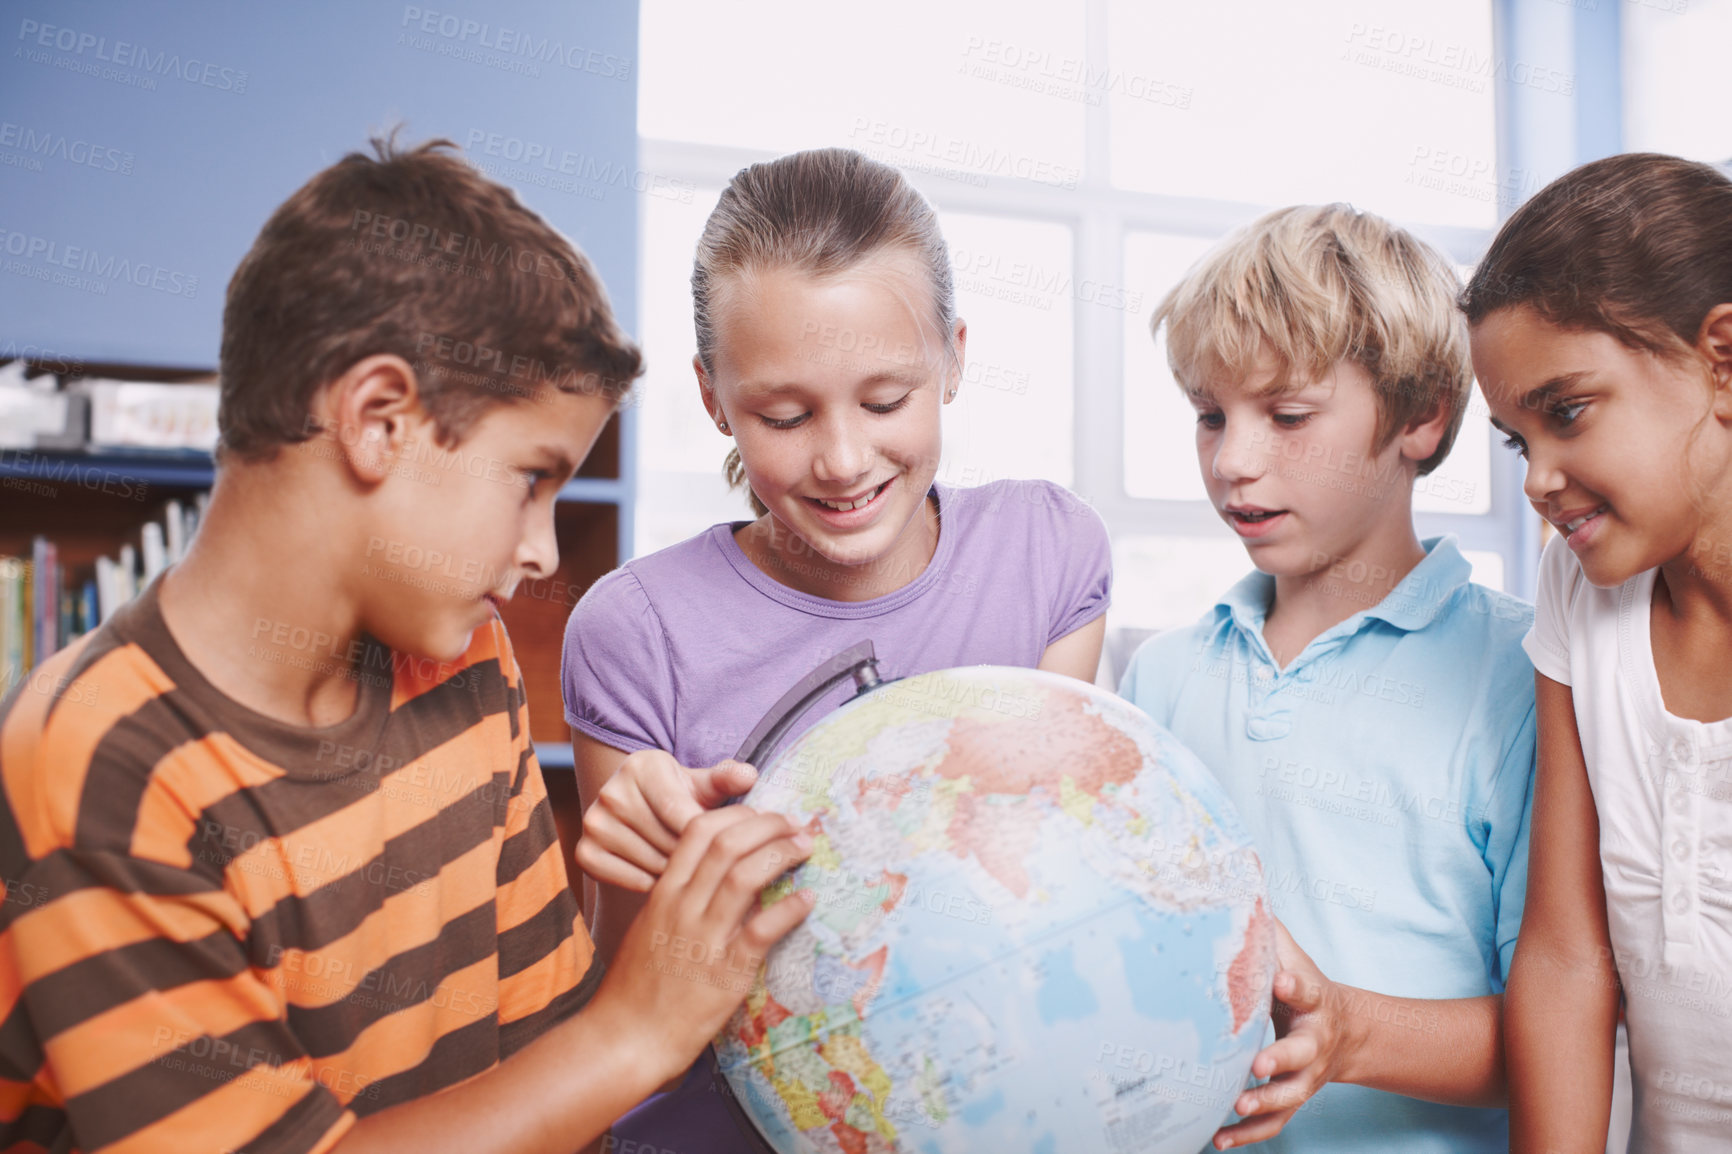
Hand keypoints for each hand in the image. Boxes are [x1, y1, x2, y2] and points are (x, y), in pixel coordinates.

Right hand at [576, 750, 758, 890]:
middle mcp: (611, 791)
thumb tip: (749, 775)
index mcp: (641, 766)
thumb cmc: (680, 798)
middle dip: (693, 855)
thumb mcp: (702, 786)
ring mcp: (593, 822)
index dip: (705, 834)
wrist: (640, 813)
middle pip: (666, 840)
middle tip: (709, 861)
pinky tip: (662, 875)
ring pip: (650, 862)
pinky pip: (628, 879)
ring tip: (690, 868)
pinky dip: (649, 883)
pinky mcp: (584, 851)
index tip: (724, 846)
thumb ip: (726, 780)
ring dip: (675, 872)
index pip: (679, 810)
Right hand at [591, 805, 814, 1086]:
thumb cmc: (637, 987)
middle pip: (727, 844)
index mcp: (664, 893)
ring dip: (781, 854)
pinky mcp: (725, 972)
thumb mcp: (650, 928)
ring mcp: (703, 939)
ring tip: (804, 848)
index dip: (736, 814)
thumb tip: (718, 875)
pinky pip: (763, 930)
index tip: (762, 815)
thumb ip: (679, 898)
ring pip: (745, 876)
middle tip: (794, 824)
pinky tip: (807, 899)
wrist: (625, 1039)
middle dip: (766, 824)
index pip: (698, 831)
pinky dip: (789, 909)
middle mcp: (682, 908)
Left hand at [1214, 919, 1356, 1149]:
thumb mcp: (1293, 957)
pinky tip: (1219, 1140)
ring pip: (1290, 1096)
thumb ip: (1267, 931)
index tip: (1283, 980)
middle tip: (1258, 1065)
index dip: (1296, 985)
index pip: (1307, 991)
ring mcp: (1306, 1077)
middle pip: (1301, 1055)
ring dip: (1264, 1103)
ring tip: (1237, 1105)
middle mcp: (1314, 1044)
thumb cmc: (1303, 988)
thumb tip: (1238, 884)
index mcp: (1313, 1002)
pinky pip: (1276, 1123)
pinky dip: (1250, 1135)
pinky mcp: (1294, 1099)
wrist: (1344, 1031)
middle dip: (1281, 1060)